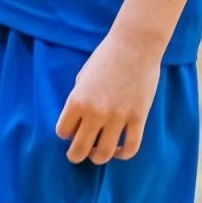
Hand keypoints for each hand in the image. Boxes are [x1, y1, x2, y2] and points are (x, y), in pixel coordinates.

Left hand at [55, 32, 161, 164]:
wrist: (135, 44)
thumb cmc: (106, 57)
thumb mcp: (82, 77)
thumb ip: (78, 100)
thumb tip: (78, 123)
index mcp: (77, 100)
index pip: (63, 132)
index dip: (66, 133)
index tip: (71, 130)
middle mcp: (95, 112)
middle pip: (80, 149)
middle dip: (76, 156)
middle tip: (77, 154)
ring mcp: (118, 116)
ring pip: (104, 154)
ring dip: (98, 158)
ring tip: (98, 152)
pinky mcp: (138, 118)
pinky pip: (130, 148)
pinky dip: (123, 154)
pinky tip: (119, 149)